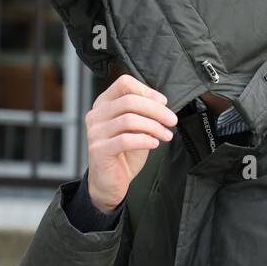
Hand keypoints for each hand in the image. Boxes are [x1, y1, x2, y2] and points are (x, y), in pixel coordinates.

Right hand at [84, 74, 177, 211]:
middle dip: (156, 110)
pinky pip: (126, 140)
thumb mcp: (136, 128)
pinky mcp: (98, 150)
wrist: (110, 182)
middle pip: (129, 100)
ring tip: (166, 135)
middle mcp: (96, 115)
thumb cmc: (124, 154)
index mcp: (104, 104)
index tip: (163, 103)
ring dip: (154, 126)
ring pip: (129, 119)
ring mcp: (95, 132)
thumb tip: (161, 104)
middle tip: (172, 120)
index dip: (147, 90)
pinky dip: (145, 140)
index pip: (124, 83)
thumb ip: (143, 114)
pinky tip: (154, 144)